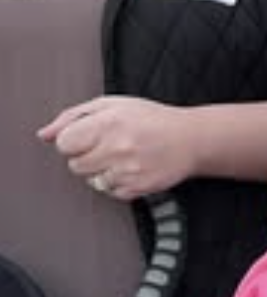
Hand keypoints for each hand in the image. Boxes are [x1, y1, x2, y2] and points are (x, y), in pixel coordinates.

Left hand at [38, 96, 196, 199]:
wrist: (192, 139)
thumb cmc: (151, 119)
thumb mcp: (113, 104)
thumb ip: (74, 116)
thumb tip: (44, 134)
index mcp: (109, 121)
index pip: (64, 143)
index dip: (76, 140)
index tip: (91, 136)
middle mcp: (118, 146)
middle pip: (75, 165)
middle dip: (89, 156)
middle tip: (111, 146)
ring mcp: (128, 169)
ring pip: (91, 181)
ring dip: (103, 171)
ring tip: (124, 157)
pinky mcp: (137, 187)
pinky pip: (110, 192)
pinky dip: (118, 183)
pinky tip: (133, 168)